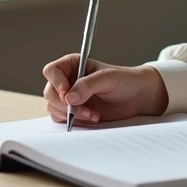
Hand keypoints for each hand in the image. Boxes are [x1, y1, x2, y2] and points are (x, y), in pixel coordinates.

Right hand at [41, 54, 168, 125]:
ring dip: (71, 114)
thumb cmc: (124, 81)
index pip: (52, 71)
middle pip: (49, 92)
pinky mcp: (74, 113)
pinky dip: (74, 121)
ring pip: (54, 107)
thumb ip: (88, 85)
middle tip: (81, 108)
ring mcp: (70, 98)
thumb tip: (69, 97)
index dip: (56, 82)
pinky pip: (62, 119)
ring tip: (92, 114)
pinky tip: (93, 118)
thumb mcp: (108, 78)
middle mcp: (68, 81)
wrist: (137, 97)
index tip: (67, 94)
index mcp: (73, 65)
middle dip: (64, 103)